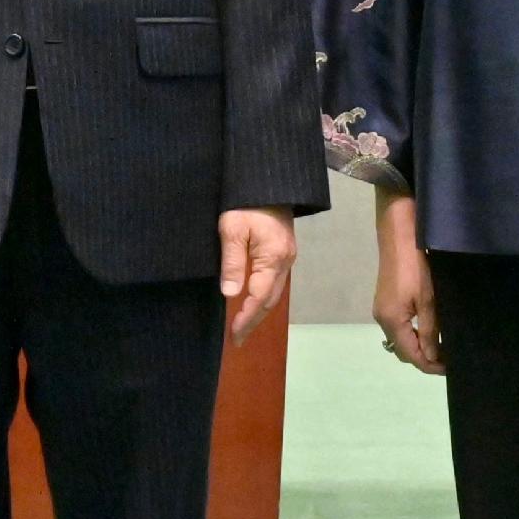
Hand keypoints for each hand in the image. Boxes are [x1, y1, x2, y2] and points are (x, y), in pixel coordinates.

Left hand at [219, 208, 296, 345]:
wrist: (269, 180)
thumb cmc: (246, 202)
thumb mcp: (232, 229)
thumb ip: (232, 262)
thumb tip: (231, 295)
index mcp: (273, 258)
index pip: (259, 298)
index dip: (247, 318)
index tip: (234, 335)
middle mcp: (285, 261)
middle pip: (270, 299)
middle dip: (254, 320)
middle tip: (237, 339)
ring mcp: (288, 256)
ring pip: (275, 291)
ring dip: (259, 309)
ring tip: (243, 325)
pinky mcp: (285, 250)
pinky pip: (275, 280)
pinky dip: (264, 295)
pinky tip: (253, 300)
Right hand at [370, 193, 440, 374]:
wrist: (399, 235)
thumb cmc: (415, 267)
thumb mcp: (427, 300)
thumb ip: (428, 331)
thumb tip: (431, 356)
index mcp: (391, 321)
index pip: (411, 355)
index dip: (430, 366)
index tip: (450, 369)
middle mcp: (382, 319)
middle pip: (402, 350)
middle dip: (423, 359)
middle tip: (448, 359)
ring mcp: (382, 309)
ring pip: (399, 339)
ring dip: (417, 346)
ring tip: (440, 347)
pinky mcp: (385, 300)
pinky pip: (398, 327)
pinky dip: (411, 334)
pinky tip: (427, 330)